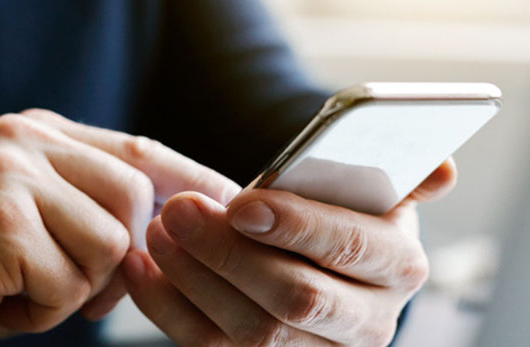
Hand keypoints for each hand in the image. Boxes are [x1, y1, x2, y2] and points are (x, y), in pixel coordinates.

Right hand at [0, 109, 238, 344]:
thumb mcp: (46, 225)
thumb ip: (100, 205)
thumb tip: (185, 215)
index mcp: (41, 133)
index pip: (140, 151)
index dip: (191, 181)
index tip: (234, 204)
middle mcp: (26, 139)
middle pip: (136, 199)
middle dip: (116, 259)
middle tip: (65, 285)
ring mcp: (11, 174)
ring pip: (111, 243)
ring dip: (76, 287)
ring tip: (22, 287)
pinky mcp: (0, 219)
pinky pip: (72, 279)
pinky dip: (45, 308)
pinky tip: (1, 299)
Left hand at [124, 159, 456, 345]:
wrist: (316, 251)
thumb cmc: (341, 209)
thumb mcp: (375, 188)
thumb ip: (402, 175)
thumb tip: (440, 168)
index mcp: (397, 267)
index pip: (352, 249)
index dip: (298, 226)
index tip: (243, 203)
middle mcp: (363, 320)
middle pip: (293, 298)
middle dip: (229, 254)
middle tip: (181, 211)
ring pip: (245, 330)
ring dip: (192, 278)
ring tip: (159, 231)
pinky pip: (207, 346)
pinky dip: (167, 306)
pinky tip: (143, 266)